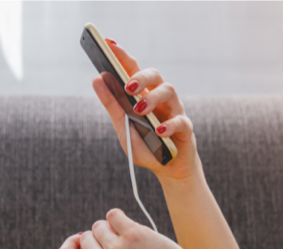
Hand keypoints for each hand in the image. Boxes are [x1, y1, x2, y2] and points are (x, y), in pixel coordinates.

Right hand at [55, 208, 203, 248]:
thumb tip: (80, 239)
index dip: (69, 245)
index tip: (80, 242)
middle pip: (85, 237)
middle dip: (99, 239)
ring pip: (99, 225)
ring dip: (111, 229)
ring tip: (129, 243)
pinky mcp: (132, 234)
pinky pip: (113, 214)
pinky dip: (120, 218)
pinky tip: (132, 230)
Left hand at [92, 40, 200, 183]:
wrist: (167, 169)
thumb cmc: (145, 146)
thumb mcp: (123, 127)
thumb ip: (112, 104)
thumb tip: (97, 79)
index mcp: (144, 94)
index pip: (133, 69)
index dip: (123, 56)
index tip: (108, 44)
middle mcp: (160, 98)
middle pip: (154, 75)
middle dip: (140, 77)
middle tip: (127, 86)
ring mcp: (174, 110)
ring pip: (169, 91)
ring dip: (152, 98)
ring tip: (139, 109)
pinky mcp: (185, 128)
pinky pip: (180, 121)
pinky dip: (169, 125)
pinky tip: (158, 131)